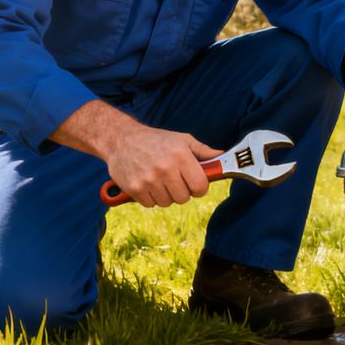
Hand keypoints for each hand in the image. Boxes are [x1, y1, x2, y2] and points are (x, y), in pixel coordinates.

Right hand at [101, 126, 220, 207]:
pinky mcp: (135, 188)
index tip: (194, 183)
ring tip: (159, 179)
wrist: (121, 139)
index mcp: (180, 156)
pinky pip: (151, 204)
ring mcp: (149, 180)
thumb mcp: (182, 139)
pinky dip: (151, 197)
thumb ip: (203, 151)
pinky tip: (147, 182)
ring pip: (167, 203)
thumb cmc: (156, 140)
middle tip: (174, 179)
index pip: (200, 186)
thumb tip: (223, 156)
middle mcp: (165, 168)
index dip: (199, 187)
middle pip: (184, 198)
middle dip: (182, 191)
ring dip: (165, 194)